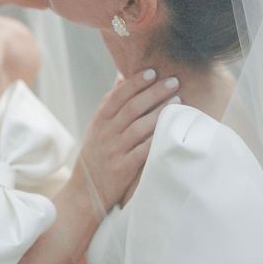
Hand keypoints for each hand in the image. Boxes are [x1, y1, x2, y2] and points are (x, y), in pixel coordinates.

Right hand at [73, 69, 179, 214]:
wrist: (84, 192)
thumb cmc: (95, 154)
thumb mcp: (96, 126)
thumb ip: (109, 102)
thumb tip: (121, 76)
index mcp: (100, 120)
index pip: (118, 96)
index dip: (135, 83)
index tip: (152, 71)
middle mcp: (106, 133)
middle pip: (132, 108)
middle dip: (154, 93)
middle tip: (173, 81)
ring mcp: (115, 151)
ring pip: (139, 128)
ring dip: (159, 113)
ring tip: (178, 102)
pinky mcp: (123, 169)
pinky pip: (143, 152)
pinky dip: (157, 140)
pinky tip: (172, 131)